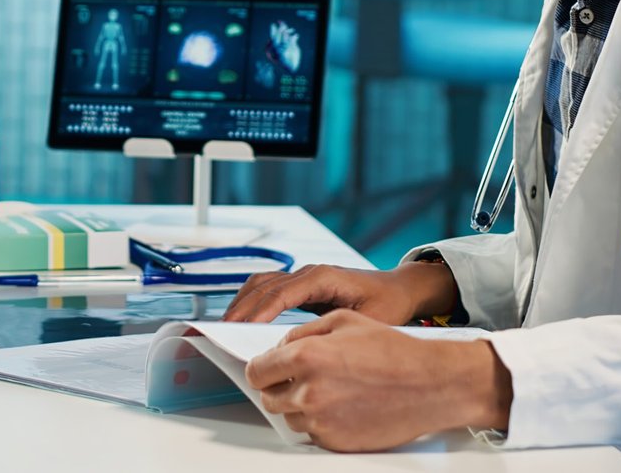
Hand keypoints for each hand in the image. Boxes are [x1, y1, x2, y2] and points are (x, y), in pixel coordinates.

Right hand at [223, 262, 455, 323]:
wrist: (398, 289)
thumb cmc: (388, 304)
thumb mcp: (370, 320)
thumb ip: (340, 330)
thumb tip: (311, 348)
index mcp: (324, 277)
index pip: (283, 292)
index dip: (260, 310)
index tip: (242, 327)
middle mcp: (309, 272)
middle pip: (265, 285)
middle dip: (242, 307)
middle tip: (222, 330)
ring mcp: (303, 276)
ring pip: (261, 282)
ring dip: (242, 301)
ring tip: (225, 325)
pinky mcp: (301, 285)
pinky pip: (268, 287)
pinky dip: (251, 300)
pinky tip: (242, 317)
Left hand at [246, 309, 511, 451]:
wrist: (430, 385)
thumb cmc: (393, 350)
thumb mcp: (343, 320)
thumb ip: (303, 332)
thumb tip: (279, 347)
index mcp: (306, 357)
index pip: (257, 372)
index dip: (261, 369)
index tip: (269, 369)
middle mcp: (308, 392)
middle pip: (268, 398)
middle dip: (279, 387)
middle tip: (303, 378)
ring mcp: (321, 421)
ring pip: (290, 418)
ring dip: (300, 406)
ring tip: (332, 390)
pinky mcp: (336, 442)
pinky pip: (312, 433)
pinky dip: (321, 422)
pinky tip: (344, 406)